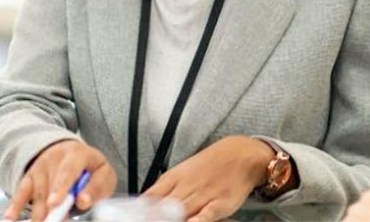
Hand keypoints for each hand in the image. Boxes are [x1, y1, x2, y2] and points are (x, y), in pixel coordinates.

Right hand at [4, 139, 116, 221]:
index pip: (68, 170)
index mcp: (77, 154)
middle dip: (50, 206)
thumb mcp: (103, 174)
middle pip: (50, 185)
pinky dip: (14, 207)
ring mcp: (40, 167)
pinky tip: (9, 218)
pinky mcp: (29, 177)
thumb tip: (83, 201)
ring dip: (39, 213)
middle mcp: (55, 157)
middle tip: (51, 220)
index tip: (55, 203)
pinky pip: (20, 193)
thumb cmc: (90, 168)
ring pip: (37, 193)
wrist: (71, 154)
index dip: (61, 186)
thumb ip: (97, 187)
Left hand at [143, 135, 273, 221]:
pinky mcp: (221, 203)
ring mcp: (204, 195)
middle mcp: (186, 187)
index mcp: (174, 178)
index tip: (129, 218)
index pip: (150, 196)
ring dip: (170, 220)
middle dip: (152, 218)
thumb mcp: (183, 171)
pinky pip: (207, 213)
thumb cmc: (209, 165)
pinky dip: (198, 220)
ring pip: (182, 211)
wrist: (240, 153)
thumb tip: (143, 204)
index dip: (138, 211)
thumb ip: (164, 189)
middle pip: (163, 207)